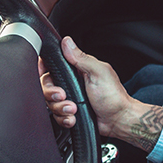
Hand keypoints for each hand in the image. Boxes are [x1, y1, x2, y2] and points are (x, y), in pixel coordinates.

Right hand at [39, 37, 162, 152]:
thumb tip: (67, 42)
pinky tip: (74, 118)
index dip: (43, 69)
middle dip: (52, 93)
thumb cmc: (114, 96)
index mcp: (77, 69)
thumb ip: (81, 58)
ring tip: (74, 109)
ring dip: (60, 108)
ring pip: (50, 102)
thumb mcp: (98, 72)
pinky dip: (64, 118)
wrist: (118, 120)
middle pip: (46, 85)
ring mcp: (70, 98)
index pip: (52, 64)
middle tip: (63, 96)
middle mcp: (71, 83)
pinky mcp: (69, 112)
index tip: (43, 75)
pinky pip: (56, 116)